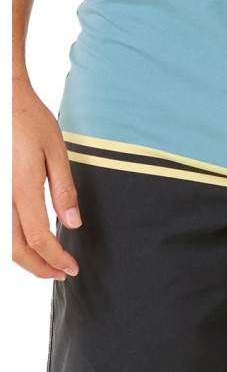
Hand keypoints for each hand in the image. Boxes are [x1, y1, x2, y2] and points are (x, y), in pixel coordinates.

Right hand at [12, 76, 81, 279]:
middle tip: (61, 274)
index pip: (38, 237)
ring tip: (47, 263)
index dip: (56, 258)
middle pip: (14, 248)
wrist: (2, 98)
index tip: (72, 268)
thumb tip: (73, 223)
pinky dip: (11, 240)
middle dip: (38, 268)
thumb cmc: (29, 120)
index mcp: (21, 188)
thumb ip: (64, 190)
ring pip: (2, 240)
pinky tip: (28, 240)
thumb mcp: (56, 151)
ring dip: (23, 258)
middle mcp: (0, 195)